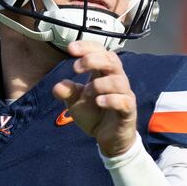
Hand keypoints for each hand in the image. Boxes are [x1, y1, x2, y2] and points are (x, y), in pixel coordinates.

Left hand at [52, 41, 136, 156]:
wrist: (108, 139)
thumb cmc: (95, 115)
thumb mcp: (76, 103)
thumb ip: (67, 92)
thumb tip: (58, 87)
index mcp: (103, 73)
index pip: (100, 51)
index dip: (87, 46)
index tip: (70, 49)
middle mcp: (116, 80)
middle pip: (112, 59)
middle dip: (93, 60)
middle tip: (76, 68)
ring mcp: (124, 95)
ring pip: (118, 80)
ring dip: (100, 84)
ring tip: (87, 93)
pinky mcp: (128, 111)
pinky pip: (124, 101)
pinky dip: (111, 100)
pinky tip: (98, 102)